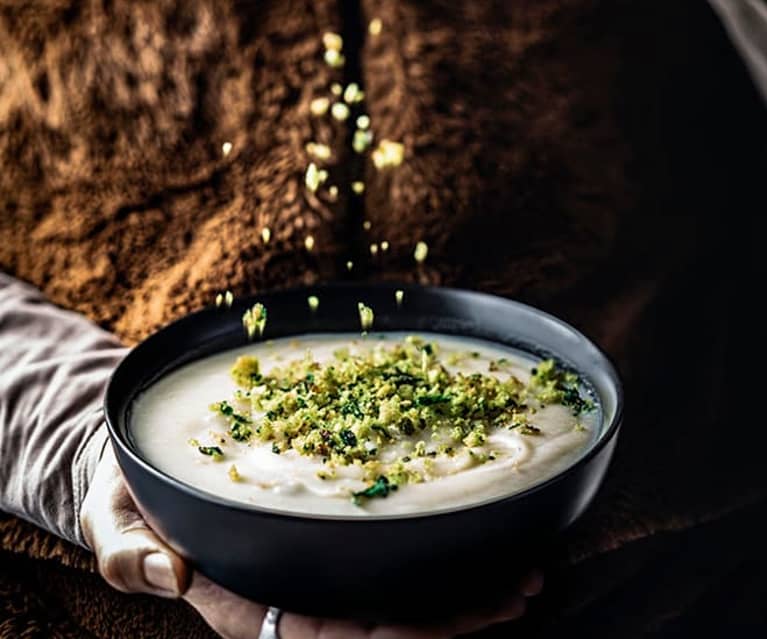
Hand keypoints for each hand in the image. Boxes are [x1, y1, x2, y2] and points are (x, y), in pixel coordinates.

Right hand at [81, 443, 542, 637]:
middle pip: (384, 624)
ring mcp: (318, 565)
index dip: (390, 638)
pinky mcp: (330, 534)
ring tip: (525, 571)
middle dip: (453, 618)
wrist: (138, 471)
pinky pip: (389, 553)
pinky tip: (480, 536)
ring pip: (398, 593)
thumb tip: (171, 578)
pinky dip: (438, 550)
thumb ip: (130, 556)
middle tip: (519, 590)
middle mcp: (294, 592)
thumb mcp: (113, 525)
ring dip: (463, 590)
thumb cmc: (127, 502)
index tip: (447, 625)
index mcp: (248, 604)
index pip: (327, 637)